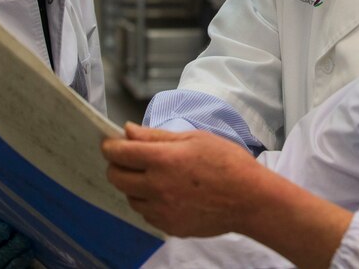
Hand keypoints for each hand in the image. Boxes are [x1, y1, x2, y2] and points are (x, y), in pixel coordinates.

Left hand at [102, 122, 265, 237]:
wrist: (249, 199)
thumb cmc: (226, 162)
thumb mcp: (194, 139)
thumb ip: (157, 137)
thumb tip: (128, 131)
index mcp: (163, 160)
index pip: (120, 153)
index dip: (110, 145)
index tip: (110, 142)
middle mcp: (156, 187)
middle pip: (116, 177)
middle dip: (116, 165)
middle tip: (129, 158)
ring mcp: (161, 210)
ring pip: (130, 197)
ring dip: (133, 185)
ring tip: (153, 177)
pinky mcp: (168, 227)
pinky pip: (146, 214)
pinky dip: (149, 202)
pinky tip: (166, 194)